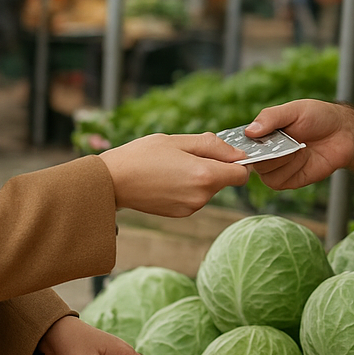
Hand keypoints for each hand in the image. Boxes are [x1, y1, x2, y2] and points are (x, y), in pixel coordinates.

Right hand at [100, 132, 248, 214]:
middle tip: (186, 154)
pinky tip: (168, 178)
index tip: (222, 153)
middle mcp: (202, 196)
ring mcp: (191, 208)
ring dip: (199, 176)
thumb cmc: (142, 156)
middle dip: (214, 166)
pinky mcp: (181, 214)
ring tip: (173, 165)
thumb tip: (237, 153)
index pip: (241, 174)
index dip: (236, 161)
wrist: (112, 182)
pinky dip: (188, 186)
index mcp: (205, 175)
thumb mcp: (178, 140)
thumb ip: (212, 145)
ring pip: (209, 188)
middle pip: (224, 180)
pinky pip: (195, 196)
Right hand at [244, 100, 353, 188]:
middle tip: (288, 140)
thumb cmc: (318, 117)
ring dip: (283, 160)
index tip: (252, 140)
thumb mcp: (294, 110)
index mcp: (261, 134)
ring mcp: (276, 168)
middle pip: (251, 161)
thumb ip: (270, 118)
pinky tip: (303, 158)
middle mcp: (265, 152)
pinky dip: (290, 170)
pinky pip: (277, 182)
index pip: (239, 143)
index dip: (241, 144)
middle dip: (269, 151)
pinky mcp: (288, 181)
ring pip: (264, 173)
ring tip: (299, 147)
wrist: (343, 133)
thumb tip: (249, 131)